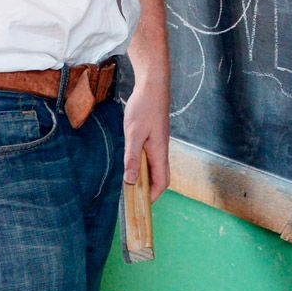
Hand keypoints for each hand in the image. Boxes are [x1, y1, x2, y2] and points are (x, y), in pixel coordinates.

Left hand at [122, 76, 169, 202]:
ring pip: (154, 166)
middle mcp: (162, 150)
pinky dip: (142, 164)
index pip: (161, 182)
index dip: (153, 196)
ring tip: (129, 182)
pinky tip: (132, 161)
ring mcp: (158, 143)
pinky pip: (150, 156)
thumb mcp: (133, 133)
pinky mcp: (154, 136)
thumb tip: (130, 181)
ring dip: (144, 176)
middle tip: (132, 196)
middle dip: (148, 189)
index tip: (140, 204)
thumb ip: (132, 157)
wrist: (152, 86)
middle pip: (160, 177)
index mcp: (159, 153)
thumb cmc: (144, 108)